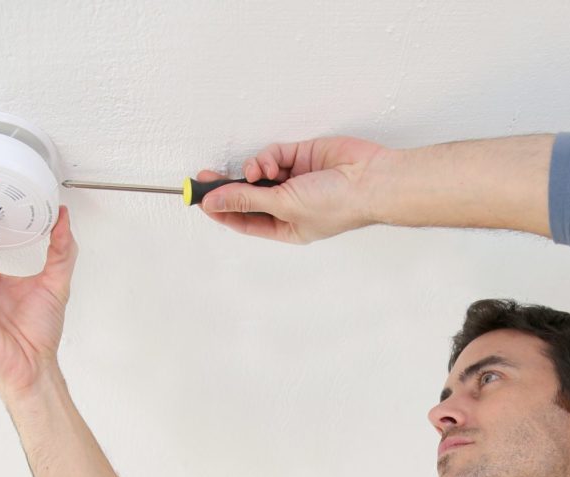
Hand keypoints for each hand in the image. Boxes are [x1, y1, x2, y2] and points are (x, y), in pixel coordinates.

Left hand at [196, 136, 389, 244]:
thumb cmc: (338, 205)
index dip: (222, 211)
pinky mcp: (301, 157)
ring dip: (252, 171)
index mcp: (287, 228)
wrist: (370, 180)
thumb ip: (247, 200)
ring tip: (255, 172)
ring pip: (259, 173)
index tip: (199, 200)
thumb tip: (214, 200)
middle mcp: (289, 206)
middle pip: (248, 196)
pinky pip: (274, 155)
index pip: (246, 221)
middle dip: (228, 186)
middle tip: (204, 177)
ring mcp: (295, 181)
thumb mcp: (284, 207)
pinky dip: (266, 157)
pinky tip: (268, 163)